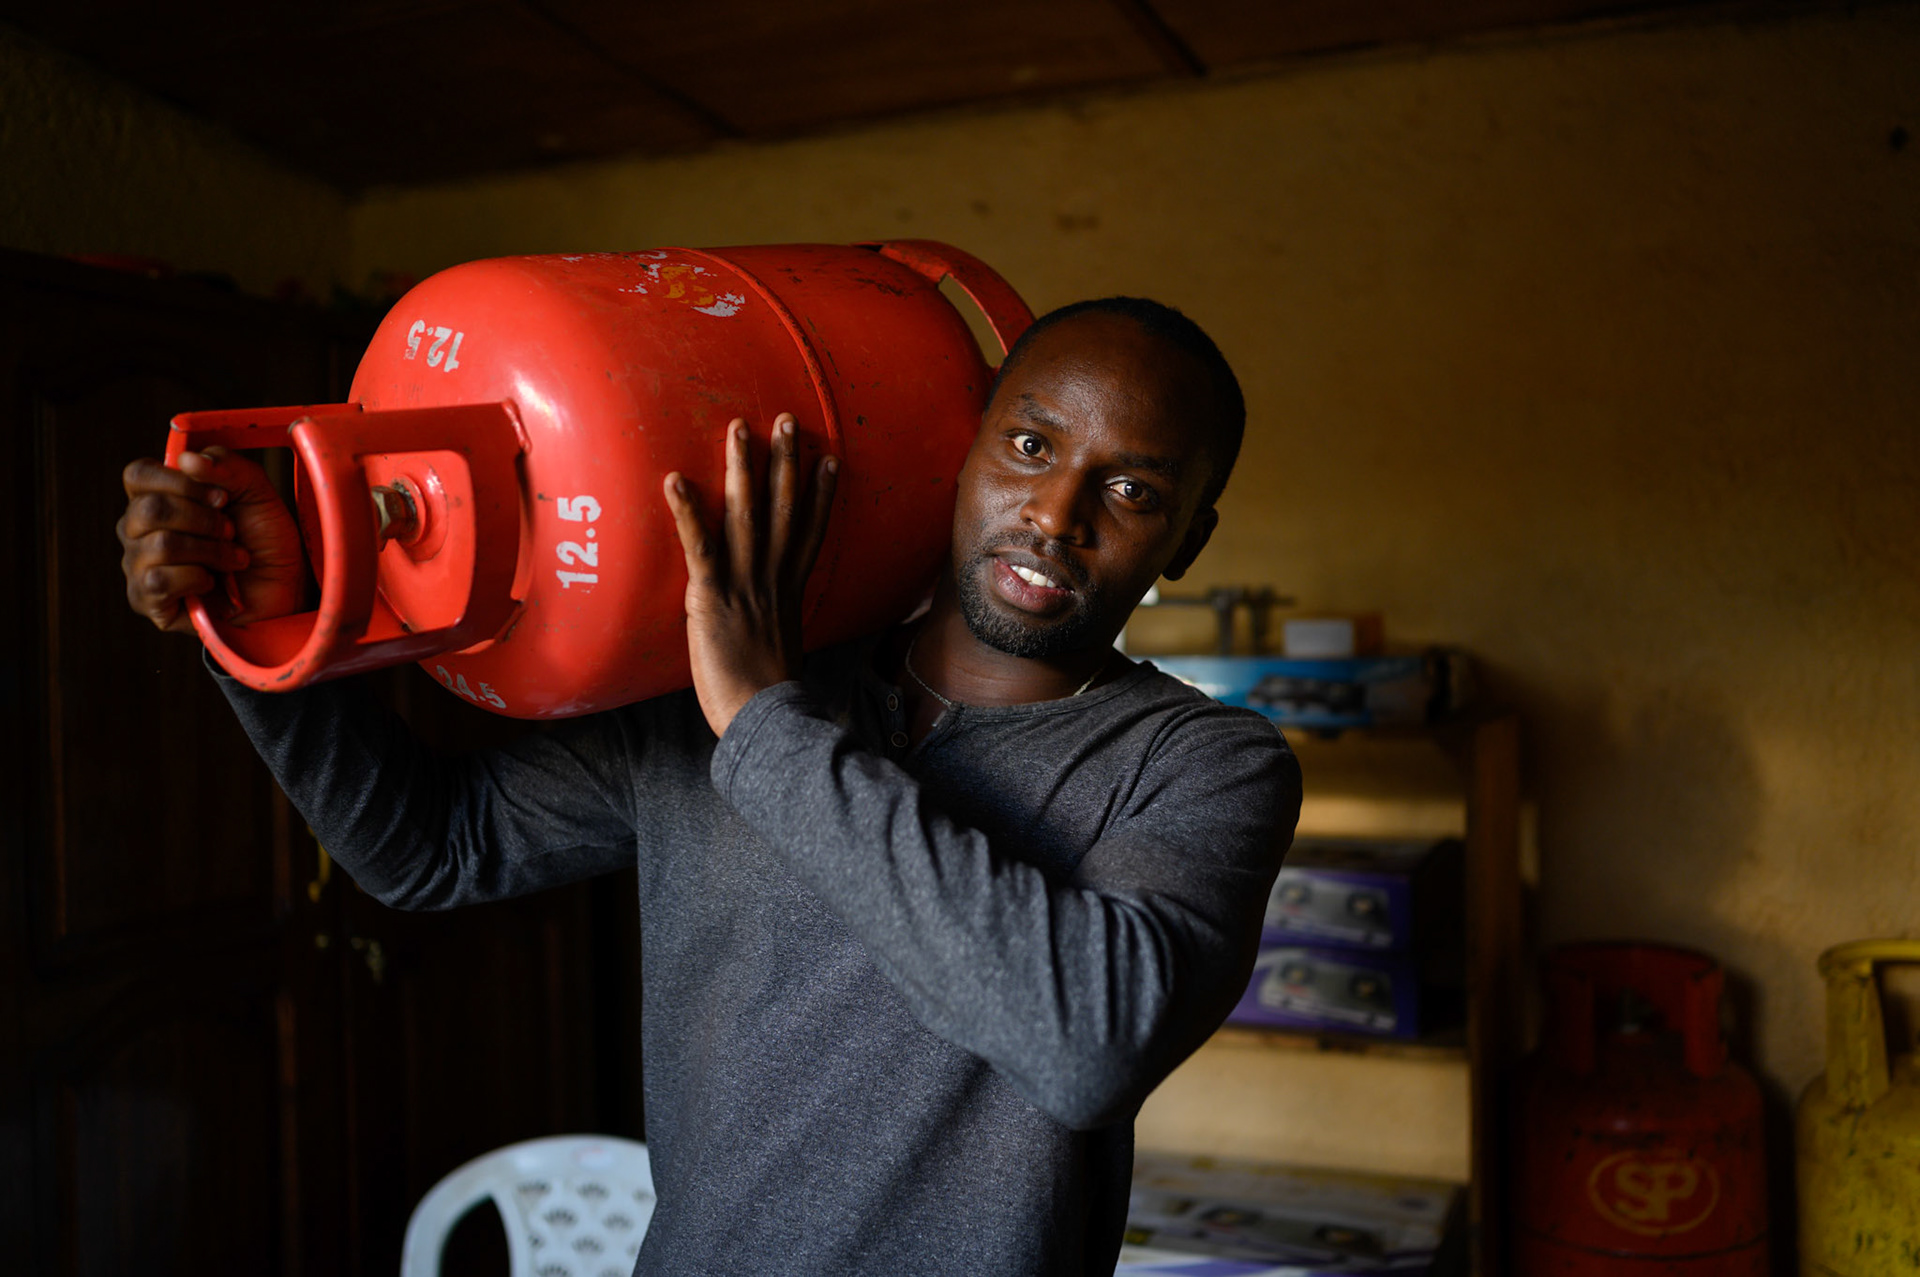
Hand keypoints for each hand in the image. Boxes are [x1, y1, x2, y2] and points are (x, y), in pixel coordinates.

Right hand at [118, 447, 306, 633]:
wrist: (285, 590)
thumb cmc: (264, 541)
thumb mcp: (257, 493)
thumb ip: (229, 466)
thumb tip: (187, 459)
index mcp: (157, 496)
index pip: (138, 475)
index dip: (180, 482)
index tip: (221, 497)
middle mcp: (138, 529)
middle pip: (149, 509)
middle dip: (204, 520)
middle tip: (231, 532)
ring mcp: (138, 565)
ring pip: (160, 545)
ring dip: (210, 551)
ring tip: (232, 559)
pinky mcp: (145, 599)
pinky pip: (159, 581)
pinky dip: (198, 579)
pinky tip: (212, 583)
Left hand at [665, 414, 837, 736]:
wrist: (762, 719)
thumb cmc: (766, 699)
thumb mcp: (781, 655)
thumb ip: (775, 630)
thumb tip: (770, 633)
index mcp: (789, 592)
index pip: (810, 533)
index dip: (821, 495)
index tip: (830, 461)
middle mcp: (771, 579)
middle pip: (784, 509)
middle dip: (787, 462)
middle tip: (789, 420)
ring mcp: (743, 584)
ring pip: (747, 514)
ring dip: (744, 468)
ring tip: (740, 428)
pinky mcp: (711, 596)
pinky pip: (699, 545)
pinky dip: (687, 511)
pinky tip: (675, 479)